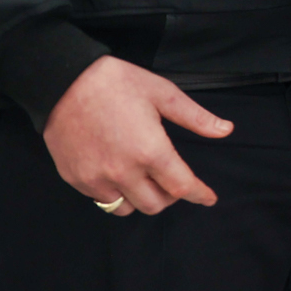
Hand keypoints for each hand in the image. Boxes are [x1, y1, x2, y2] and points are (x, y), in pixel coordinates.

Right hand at [42, 56, 231, 216]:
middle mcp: (124, 172)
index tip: (209, 198)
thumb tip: (226, 130)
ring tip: (144, 177)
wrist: (63, 82)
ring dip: (142, 198)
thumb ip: (196, 118)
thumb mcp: (164, 94)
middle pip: (155, 205)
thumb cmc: (118, 83)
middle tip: (172, 179)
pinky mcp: (76, 180)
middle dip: (170, 196)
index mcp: (150, 151)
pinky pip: (103, 200)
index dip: (199, 194)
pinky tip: (119, 174)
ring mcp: (96, 179)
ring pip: (128, 208)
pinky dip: (116, 193)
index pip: (182, 187)